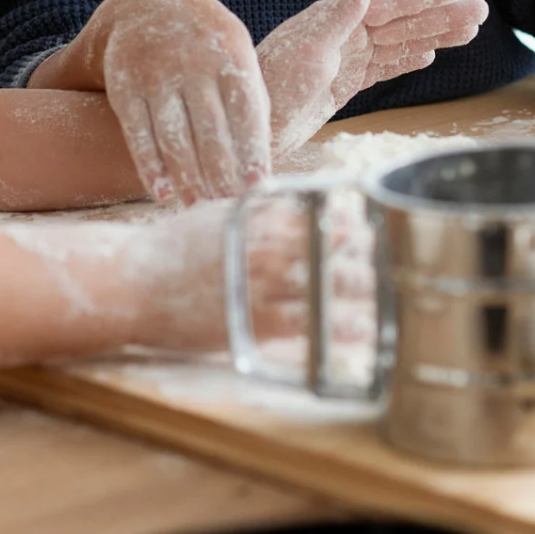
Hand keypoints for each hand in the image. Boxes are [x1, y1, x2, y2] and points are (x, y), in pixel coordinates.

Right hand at [76, 0, 271, 204]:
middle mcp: (192, 63)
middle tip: (229, 206)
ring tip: (198, 205)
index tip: (257, 187)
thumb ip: (251, 98)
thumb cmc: (206, 43)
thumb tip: (264, 156)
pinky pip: (138, 134)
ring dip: (187, 178)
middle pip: (210, 131)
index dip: (252, 151)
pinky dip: (151, 167)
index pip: (245, 111)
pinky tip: (164, 193)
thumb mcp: (236, 52)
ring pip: (173, 137)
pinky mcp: (124, 86)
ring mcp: (156, 74)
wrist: (147, 5)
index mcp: (229, 55)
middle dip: (221, 174)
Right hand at [133, 196, 377, 354]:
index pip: (323, 209)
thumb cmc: (173, 247)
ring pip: (330, 285)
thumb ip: (259, 208)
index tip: (381, 221)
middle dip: (371, 253)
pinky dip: (341, 329)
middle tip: (403, 258)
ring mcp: (264, 284)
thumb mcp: (218, 213)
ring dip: (368, 290)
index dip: (356, 217)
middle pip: (336, 245)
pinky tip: (365, 333)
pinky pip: (311, 326)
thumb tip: (294, 200)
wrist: (131, 282)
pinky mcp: (255, 322)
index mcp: (261, 214)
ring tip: (398, 294)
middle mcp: (269, 244)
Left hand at [257, 0, 488, 157]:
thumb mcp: (308, 48)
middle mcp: (344, 33)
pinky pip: (385, 66)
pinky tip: (429, 55)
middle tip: (481, 10)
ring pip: (400, 43)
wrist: (251, 125)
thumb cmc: (271, 85)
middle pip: (403, 21)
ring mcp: (347, 57)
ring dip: (434, 36)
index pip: (390, 2)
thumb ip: (339, 14)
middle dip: (441, 16)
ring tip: (469, 31)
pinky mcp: (345, 82)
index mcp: (336, 17)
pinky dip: (408, 60)